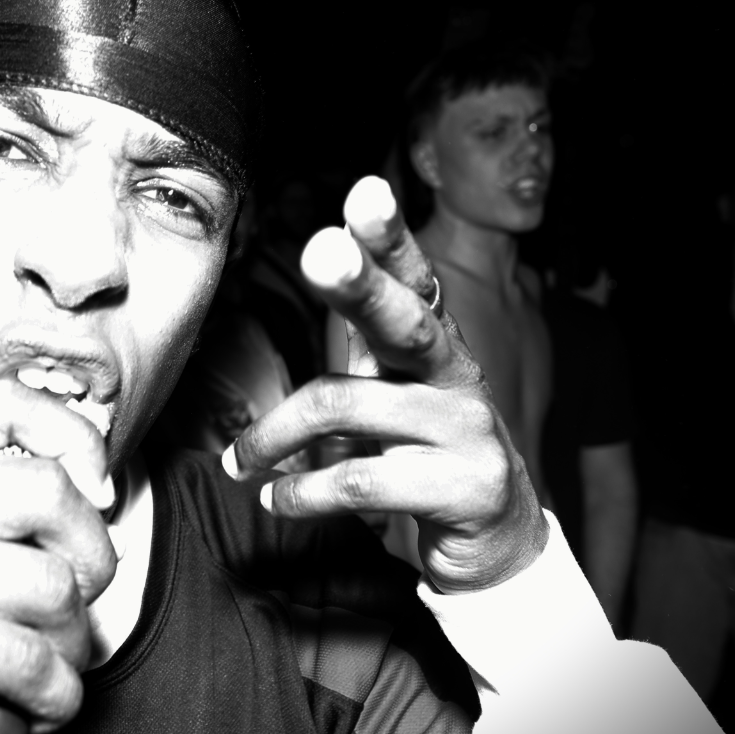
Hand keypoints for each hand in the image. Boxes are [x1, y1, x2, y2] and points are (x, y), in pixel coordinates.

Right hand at [0, 380, 115, 733]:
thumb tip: (93, 469)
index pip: (5, 405)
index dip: (79, 448)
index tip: (100, 501)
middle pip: (44, 490)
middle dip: (89, 565)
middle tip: (66, 617)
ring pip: (50, 583)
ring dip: (69, 646)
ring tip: (29, 671)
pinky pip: (31, 656)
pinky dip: (53, 698)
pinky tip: (20, 709)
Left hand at [225, 176, 545, 593]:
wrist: (496, 539)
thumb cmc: (424, 451)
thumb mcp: (395, 384)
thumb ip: (366, 327)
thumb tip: (319, 247)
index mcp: (434, 340)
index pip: (411, 278)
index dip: (389, 238)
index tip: (364, 194)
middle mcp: (456, 374)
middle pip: (403, 321)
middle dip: (360, 285)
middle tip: (320, 252)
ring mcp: (467, 430)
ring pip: (351, 408)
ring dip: (274, 435)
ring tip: (238, 461)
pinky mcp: (466, 488)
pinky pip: (360, 482)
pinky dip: (301, 493)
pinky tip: (274, 499)